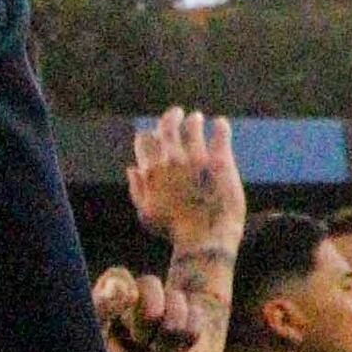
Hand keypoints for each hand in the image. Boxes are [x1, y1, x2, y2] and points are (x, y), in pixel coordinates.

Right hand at [123, 107, 244, 267]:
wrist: (205, 237)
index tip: (155, 136)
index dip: (149, 135)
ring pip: (192, 125)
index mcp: (152, 170)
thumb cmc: (174, 230)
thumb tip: (131, 168)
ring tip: (197, 118)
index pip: (144, 140)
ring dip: (194, 120)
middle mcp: (172, 159)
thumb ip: (136, 189)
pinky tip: (220, 124)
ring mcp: (197, 157)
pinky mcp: (220, 160)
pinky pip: (220, 134)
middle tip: (178, 113)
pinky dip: (220, 126)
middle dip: (171, 116)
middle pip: (167, 126)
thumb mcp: (146, 214)